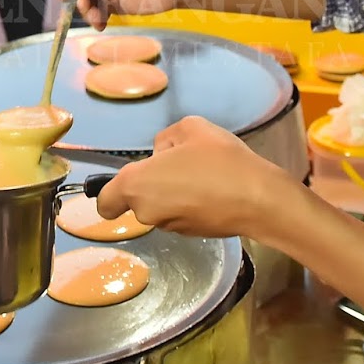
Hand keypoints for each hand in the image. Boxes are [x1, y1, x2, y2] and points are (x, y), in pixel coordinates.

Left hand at [96, 117, 289, 236]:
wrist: (258, 199)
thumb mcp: (191, 127)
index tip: (130, 182)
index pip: (106, 201)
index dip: (111, 192)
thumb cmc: (219, 160)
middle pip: (137, 199)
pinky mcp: (191, 235)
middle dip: (153, 182)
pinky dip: (189, 205)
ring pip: (160, 206)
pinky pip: (179, 215)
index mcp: (138, 185)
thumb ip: (166, 137)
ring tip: (204, 175)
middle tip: (182, 163)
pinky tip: (213, 191)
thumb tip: (163, 153)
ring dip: (172, 193)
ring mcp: (169, 226)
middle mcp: (147, 211)